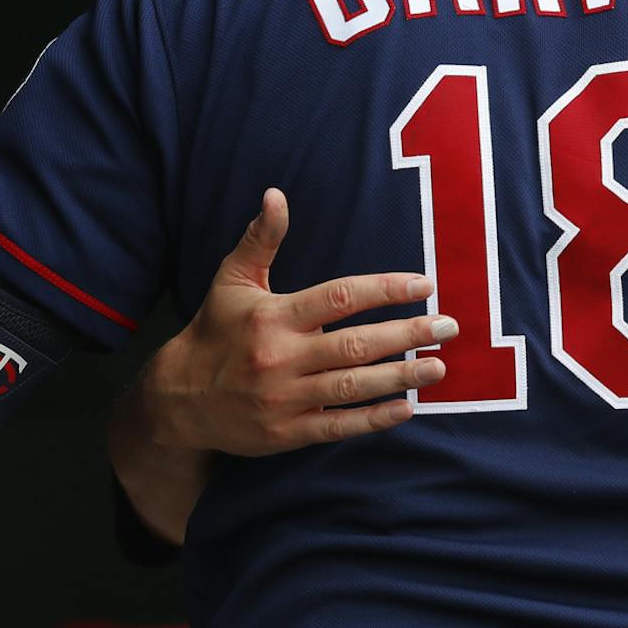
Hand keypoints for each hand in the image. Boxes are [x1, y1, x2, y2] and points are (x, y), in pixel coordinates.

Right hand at [140, 187, 451, 455]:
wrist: (178, 401)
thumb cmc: (215, 331)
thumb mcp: (231, 280)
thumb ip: (261, 239)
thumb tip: (276, 194)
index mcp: (274, 317)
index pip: (340, 297)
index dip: (386, 289)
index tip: (425, 284)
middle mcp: (281, 357)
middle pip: (356, 344)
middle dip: (408, 334)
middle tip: (449, 326)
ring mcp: (285, 399)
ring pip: (354, 386)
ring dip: (402, 377)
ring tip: (439, 366)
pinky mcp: (287, 433)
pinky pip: (338, 425)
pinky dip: (374, 419)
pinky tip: (407, 408)